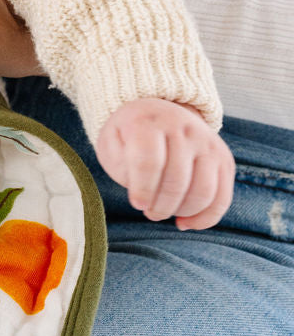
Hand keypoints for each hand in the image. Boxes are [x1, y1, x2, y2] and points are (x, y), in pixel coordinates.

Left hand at [95, 99, 234, 229]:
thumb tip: (145, 194)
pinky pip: (222, 197)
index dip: (143, 189)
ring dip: (182, 212)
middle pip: (177, 180)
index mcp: (149, 121)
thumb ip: (121, 166)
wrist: (158, 113)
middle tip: (149, 211)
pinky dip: (205, 218)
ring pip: (203, 191)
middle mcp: (184, 127)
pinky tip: (185, 223)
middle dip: (161, 206)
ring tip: (164, 212)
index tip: (137, 204)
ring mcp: (207, 142)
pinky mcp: (223, 158)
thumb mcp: (112, 143)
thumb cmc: (130, 136)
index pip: (150, 161)